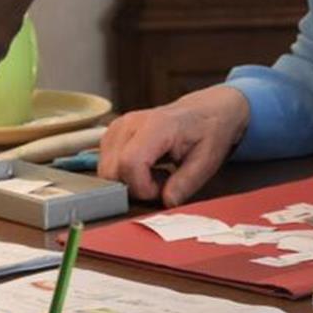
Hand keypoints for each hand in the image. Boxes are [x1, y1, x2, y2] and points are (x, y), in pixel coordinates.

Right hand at [96, 85, 250, 206]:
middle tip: (161, 182)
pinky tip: (145, 168)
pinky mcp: (113, 134)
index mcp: (156, 126)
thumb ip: (186, 183)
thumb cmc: (207, 131)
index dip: (142, 187)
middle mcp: (131, 123)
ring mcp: (118, 126)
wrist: (204, 111)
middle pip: (112, 170)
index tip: (162, 189)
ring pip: (105, 170)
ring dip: (128, 181)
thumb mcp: (207, 160)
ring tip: (155, 173)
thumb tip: (167, 201)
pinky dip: (124, 174)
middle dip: (134, 187)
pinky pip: (107, 164)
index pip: (129, 164)